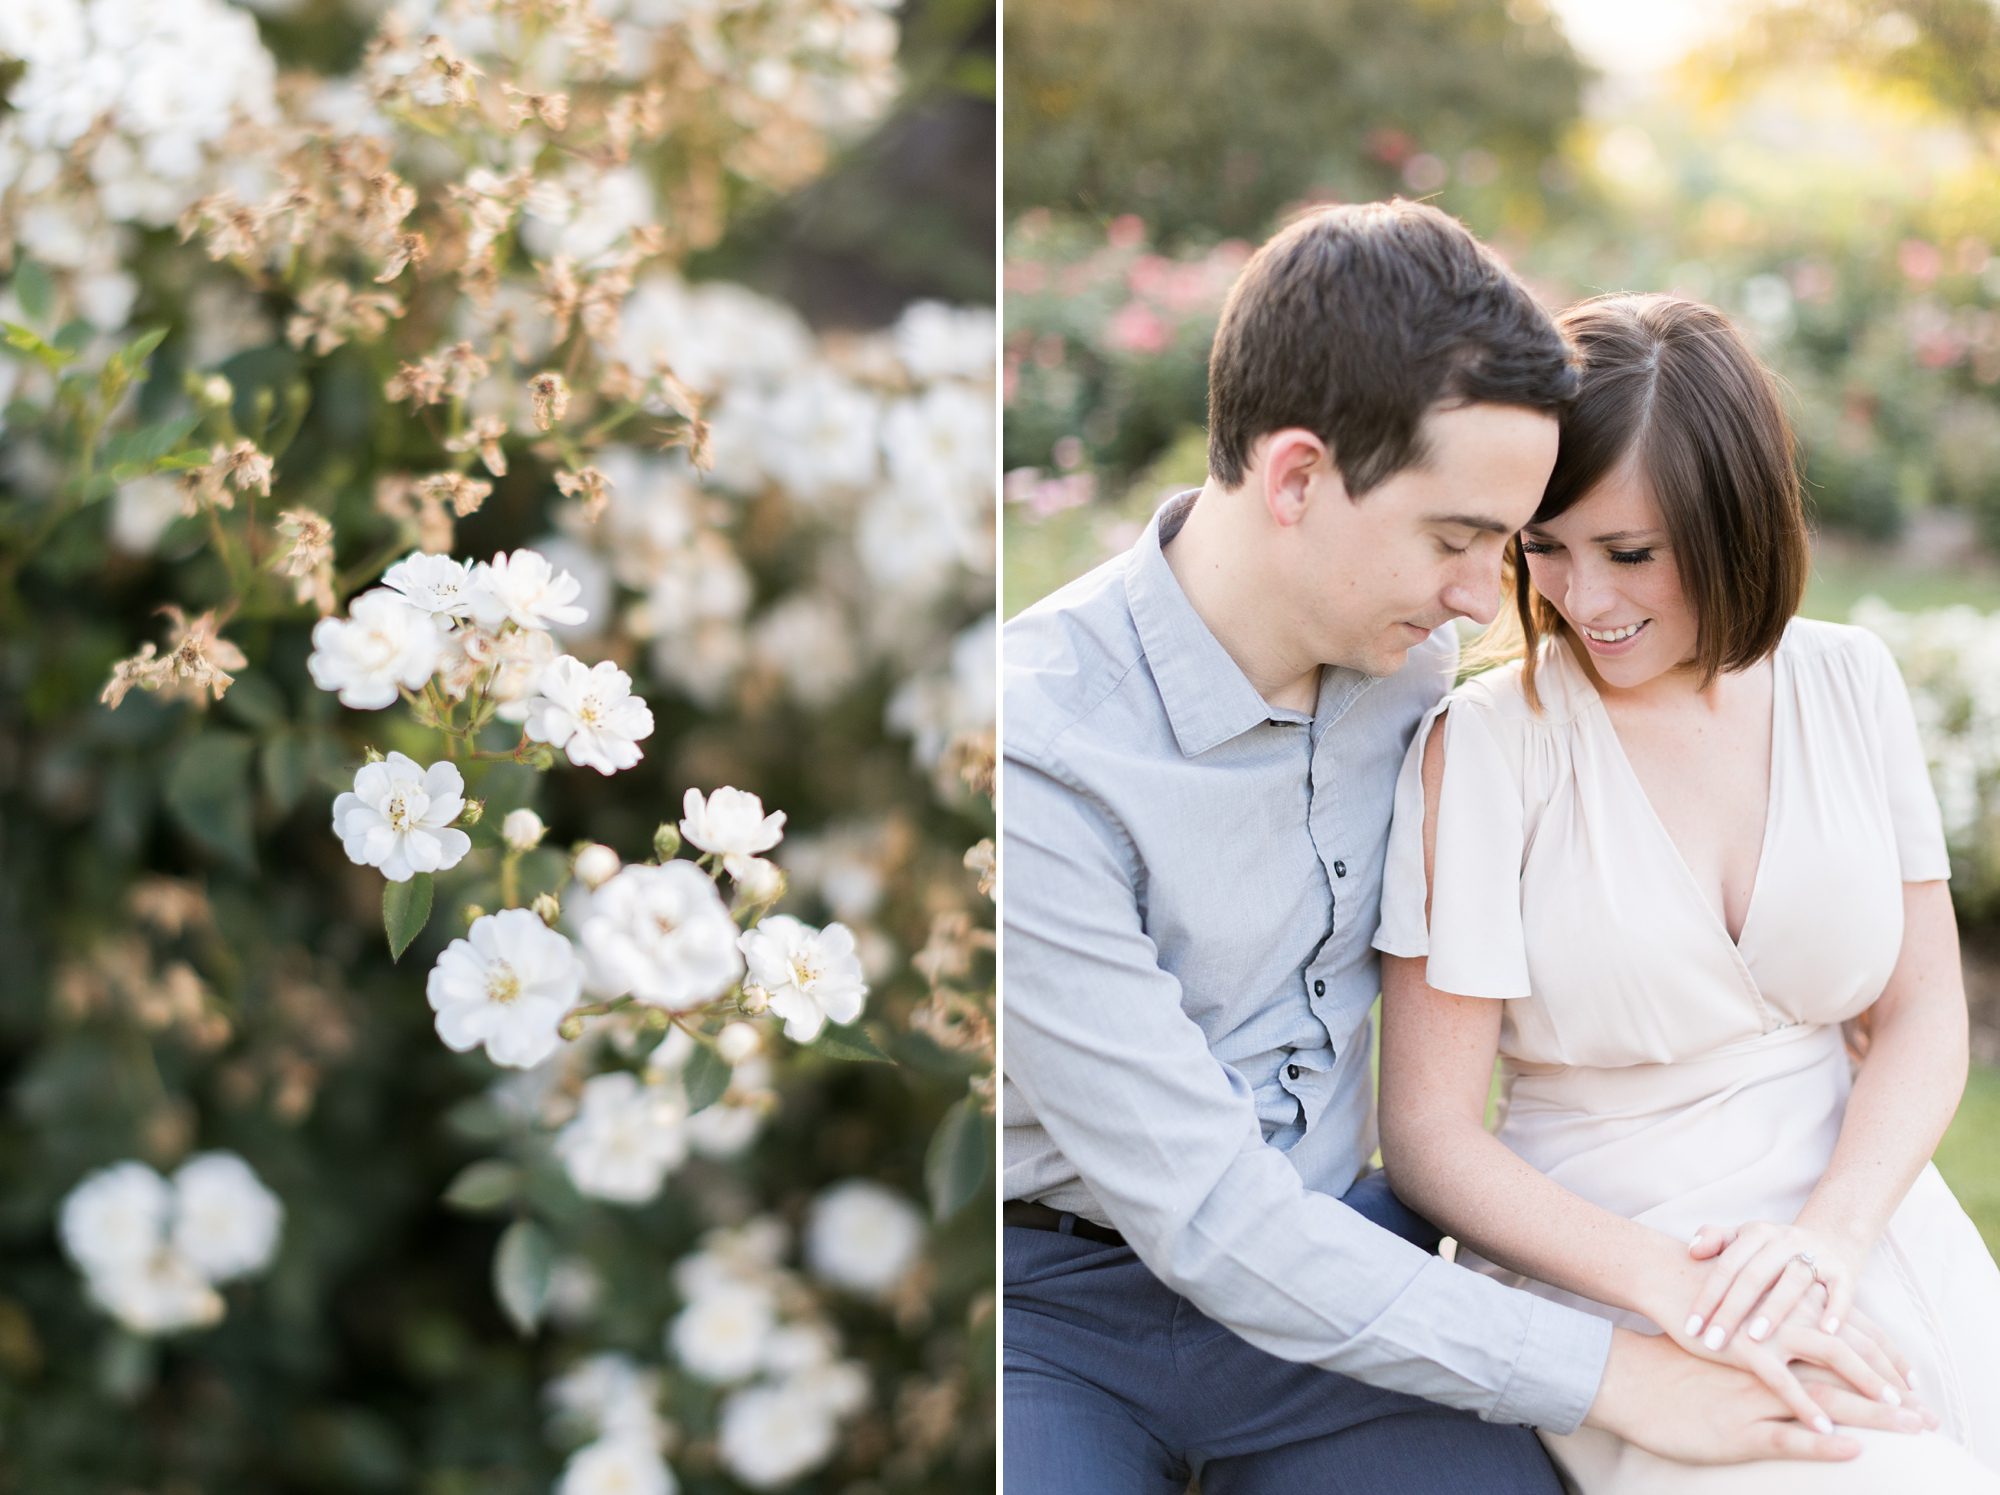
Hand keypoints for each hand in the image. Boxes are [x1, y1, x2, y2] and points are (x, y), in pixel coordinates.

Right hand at [1663, 1269, 1925, 1432]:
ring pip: (1830, 1358)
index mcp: (1799, 1296)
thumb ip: (1788, 1308)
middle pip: (1854, 1343)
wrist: (1663, 1276)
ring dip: (1863, 1388)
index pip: (1856, 1326)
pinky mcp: (1743, 1346)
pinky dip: (1806, 1407)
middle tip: (1917, 1408)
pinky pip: (1782, 1382)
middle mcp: (1794, 1308)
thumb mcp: (1757, 1295)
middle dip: (1889, 1376)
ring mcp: (1770, 1325)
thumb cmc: (1708, 1289)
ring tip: (1891, 1416)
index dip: (1887, 1354)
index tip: (1910, 1382)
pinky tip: (1827, 1429)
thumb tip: (1817, 1326)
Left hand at [1686, 1219, 1863, 1347]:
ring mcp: (1818, 1255)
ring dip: (1775, 1309)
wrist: (1830, 1238)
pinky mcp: (1845, 1272)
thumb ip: (1714, 1240)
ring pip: (1794, 1282)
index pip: (1726, 1266)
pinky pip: (1841, 1291)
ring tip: (1755, 1338)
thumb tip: (1692, 1251)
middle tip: (1713, 1341)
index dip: (1707, 1296)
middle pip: (1754, 1276)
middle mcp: (1786, 1241)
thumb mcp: (1742, 1238)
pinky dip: (1835, 1310)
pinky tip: (1824, 1332)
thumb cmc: (1772, 1250)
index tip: (1691, 1327)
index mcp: (1757, 1233)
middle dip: (1732, 1310)